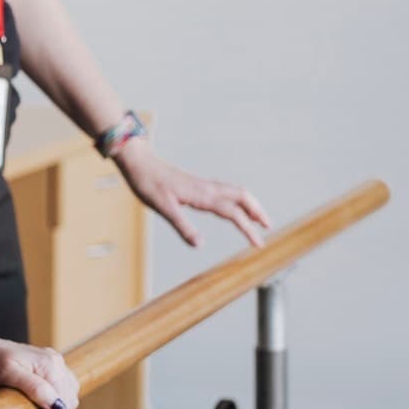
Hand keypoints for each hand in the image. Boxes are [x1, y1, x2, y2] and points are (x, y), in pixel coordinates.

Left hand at [0, 334, 79, 408]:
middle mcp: (56, 363)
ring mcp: (53, 366)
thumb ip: (35, 387)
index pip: (62, 405)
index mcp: (51, 364)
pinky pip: (60, 394)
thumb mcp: (8, 373)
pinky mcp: (46, 371)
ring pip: (66, 400)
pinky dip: (52, 408)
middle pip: (67, 404)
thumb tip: (57, 406)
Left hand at [112, 138, 271, 248]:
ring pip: (235, 192)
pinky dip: (237, 200)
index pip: (233, 213)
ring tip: (258, 219)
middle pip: (242, 197)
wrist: (140, 164)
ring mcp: (203, 185)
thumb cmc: (149, 184)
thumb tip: (200, 245)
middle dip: (257, 211)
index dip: (248, 229)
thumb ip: (182, 226)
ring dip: (250, 204)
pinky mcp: (197, 185)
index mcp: (203, 195)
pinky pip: (225, 191)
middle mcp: (207, 188)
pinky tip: (233, 208)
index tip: (259, 244)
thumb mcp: (163, 209)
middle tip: (268, 227)